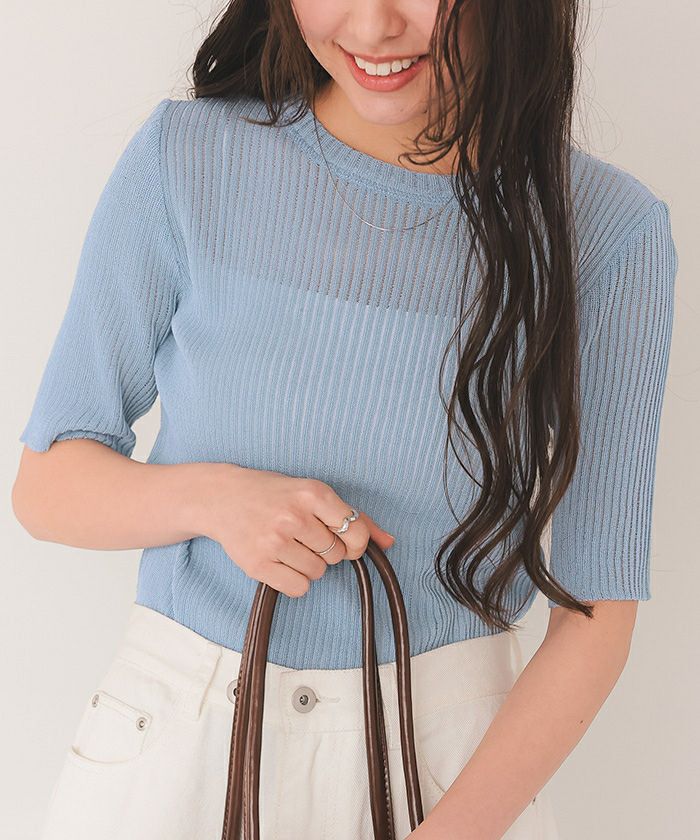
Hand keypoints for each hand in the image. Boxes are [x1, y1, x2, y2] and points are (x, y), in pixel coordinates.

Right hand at [195, 463, 394, 596]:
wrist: (223, 497)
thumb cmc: (274, 494)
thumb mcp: (313, 494)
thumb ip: (353, 517)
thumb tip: (389, 542)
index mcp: (312, 493)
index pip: (357, 531)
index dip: (355, 542)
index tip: (343, 540)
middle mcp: (294, 516)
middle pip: (337, 555)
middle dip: (327, 551)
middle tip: (305, 537)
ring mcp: (274, 541)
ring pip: (318, 573)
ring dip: (309, 566)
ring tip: (290, 546)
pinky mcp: (258, 564)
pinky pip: (298, 588)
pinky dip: (294, 580)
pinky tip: (281, 562)